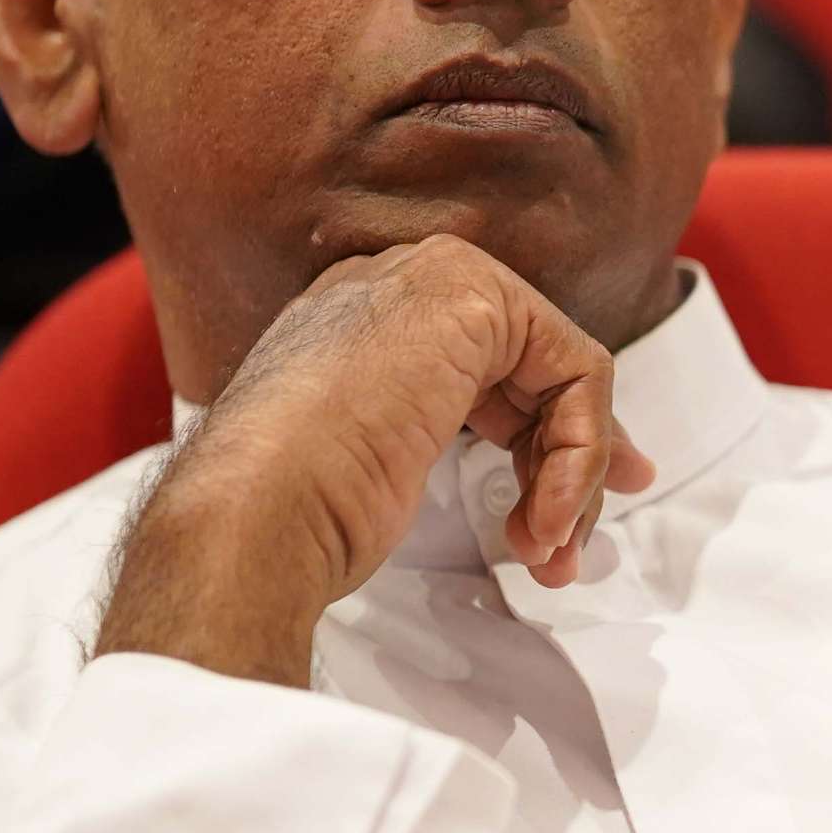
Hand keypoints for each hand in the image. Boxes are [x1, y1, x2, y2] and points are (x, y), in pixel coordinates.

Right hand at [95, 235, 654, 686]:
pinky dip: (577, 457)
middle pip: (534, 368)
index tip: (561, 510)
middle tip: (572, 541)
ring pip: (564, 374)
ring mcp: (433, 282)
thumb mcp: (378, 461)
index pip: (486, 366)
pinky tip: (545, 519)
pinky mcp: (473, 300)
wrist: (253, 511)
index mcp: (361, 318)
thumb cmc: (294, 512)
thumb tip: (524, 462)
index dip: (539, 436)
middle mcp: (396, 285)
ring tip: (547, 550)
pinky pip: (578, 375)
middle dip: (572, 459)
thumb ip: (439, 432)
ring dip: (571, 476)